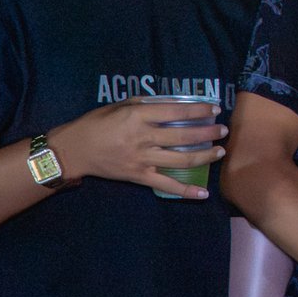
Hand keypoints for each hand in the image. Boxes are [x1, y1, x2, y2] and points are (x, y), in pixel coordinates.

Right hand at [47, 100, 226, 198]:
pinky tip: (203, 193)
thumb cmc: (97, 123)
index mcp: (138, 116)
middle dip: (207, 133)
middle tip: (223, 130)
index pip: (176, 112)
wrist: (74, 150)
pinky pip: (166, 185)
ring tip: (220, 151)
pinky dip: (185, 191)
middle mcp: (143, 138)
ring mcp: (142, 159)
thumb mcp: (120, 105)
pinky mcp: (139, 176)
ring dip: (204, 156)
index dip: (198, 111)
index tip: (213, 110)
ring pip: (180, 160)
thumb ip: (146, 104)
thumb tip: (173, 103)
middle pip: (183, 136)